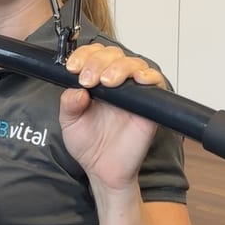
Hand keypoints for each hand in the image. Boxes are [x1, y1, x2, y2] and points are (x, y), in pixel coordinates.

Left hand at [61, 43, 164, 191]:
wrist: (104, 170)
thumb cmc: (88, 144)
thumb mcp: (69, 122)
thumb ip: (68, 104)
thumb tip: (76, 90)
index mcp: (94, 81)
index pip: (92, 55)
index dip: (83, 56)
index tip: (73, 68)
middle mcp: (115, 83)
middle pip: (112, 54)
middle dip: (97, 61)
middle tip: (88, 79)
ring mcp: (133, 93)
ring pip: (133, 63)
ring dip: (119, 66)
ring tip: (106, 81)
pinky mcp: (149, 106)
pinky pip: (156, 82)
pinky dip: (149, 76)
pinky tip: (138, 79)